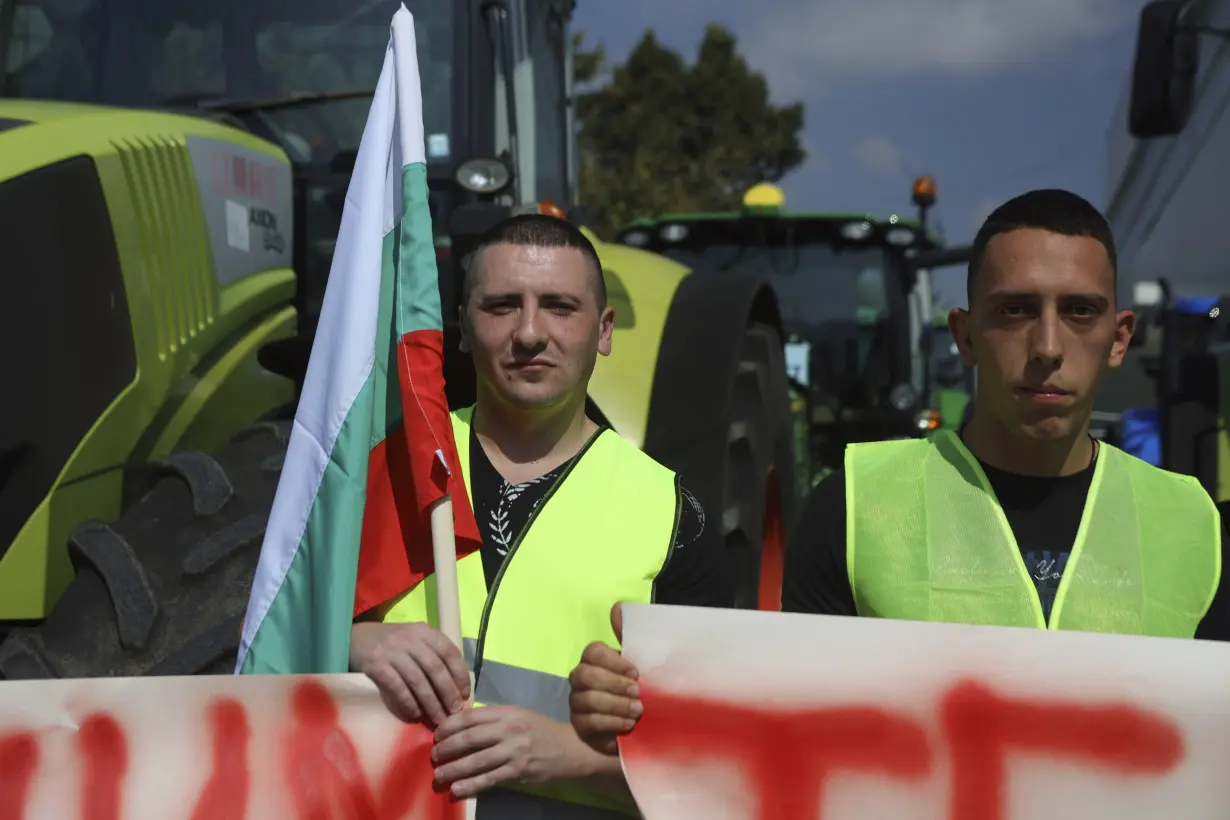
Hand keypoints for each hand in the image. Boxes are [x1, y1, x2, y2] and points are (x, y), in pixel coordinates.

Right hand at [349, 621, 470, 726]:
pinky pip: (397, 687)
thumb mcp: (416, 641)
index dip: (460, 675)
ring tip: (438, 720)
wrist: (356, 638)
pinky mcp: (375, 665)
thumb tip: (457, 689)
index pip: (449, 652)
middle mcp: (410, 638)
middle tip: (454, 714)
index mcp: (425, 632)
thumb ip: (434, 657)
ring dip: (431, 703)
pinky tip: (415, 714)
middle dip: (448, 694)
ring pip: (418, 680)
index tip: (465, 696)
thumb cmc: (394, 645)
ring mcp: (391, 651)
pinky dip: (409, 703)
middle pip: (435, 669)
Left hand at [430, 705, 581, 797]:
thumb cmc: (541, 730)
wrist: (571, 748)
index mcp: (507, 712)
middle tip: (433, 756)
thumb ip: (493, 719)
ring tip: (439, 775)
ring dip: (454, 769)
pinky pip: (490, 779)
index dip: (449, 725)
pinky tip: (457, 789)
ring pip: (477, 760)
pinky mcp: (519, 770)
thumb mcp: (519, 716)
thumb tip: (460, 725)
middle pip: (470, 737)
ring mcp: (515, 751)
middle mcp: (510, 729)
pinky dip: (472, 785)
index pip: (471, 716)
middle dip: (447, 747)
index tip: (436, 734)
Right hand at [568, 602, 642, 755]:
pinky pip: (590, 721)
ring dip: (617, 705)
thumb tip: (617, 606)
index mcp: (594, 660)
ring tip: (638, 711)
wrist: (640, 727)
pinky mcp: (580, 725)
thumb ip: (629, 636)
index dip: (613, 661)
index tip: (636, 672)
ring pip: (588, 699)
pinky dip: (612, 722)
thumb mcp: (640, 663)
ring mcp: (577, 702)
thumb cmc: (637, 690)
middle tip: (637, 692)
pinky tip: (628, 725)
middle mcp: (580, 678)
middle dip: (614, 684)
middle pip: (586, 674)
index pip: (592, 651)